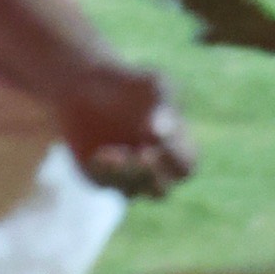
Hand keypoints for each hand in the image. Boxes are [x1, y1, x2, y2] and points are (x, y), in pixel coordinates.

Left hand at [56, 60, 194, 196]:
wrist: (89, 83)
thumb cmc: (132, 84)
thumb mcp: (154, 84)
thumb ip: (164, 103)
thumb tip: (159, 131)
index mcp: (174, 152)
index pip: (186, 164)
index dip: (176, 154)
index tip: (157, 134)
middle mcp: (153, 172)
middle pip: (161, 189)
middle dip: (151, 173)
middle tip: (142, 154)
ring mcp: (126, 177)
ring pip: (132, 190)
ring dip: (124, 173)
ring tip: (111, 153)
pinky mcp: (99, 176)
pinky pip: (104, 183)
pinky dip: (103, 171)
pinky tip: (98, 155)